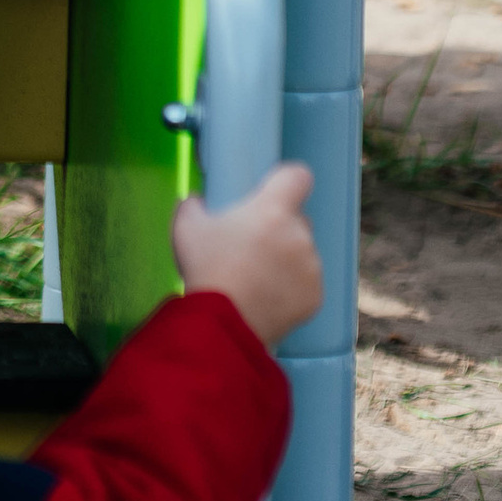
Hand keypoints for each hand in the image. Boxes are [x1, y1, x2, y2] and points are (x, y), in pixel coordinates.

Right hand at [173, 158, 321, 348]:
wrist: (223, 324)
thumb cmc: (206, 268)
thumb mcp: (186, 227)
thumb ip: (194, 204)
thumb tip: (198, 201)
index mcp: (273, 209)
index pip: (298, 176)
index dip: (288, 181)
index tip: (275, 191)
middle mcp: (299, 234)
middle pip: (297, 219)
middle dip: (280, 228)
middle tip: (253, 246)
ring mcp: (311, 268)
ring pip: (303, 253)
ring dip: (286, 259)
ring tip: (258, 278)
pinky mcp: (315, 297)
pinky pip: (306, 283)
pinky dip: (292, 287)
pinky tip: (268, 297)